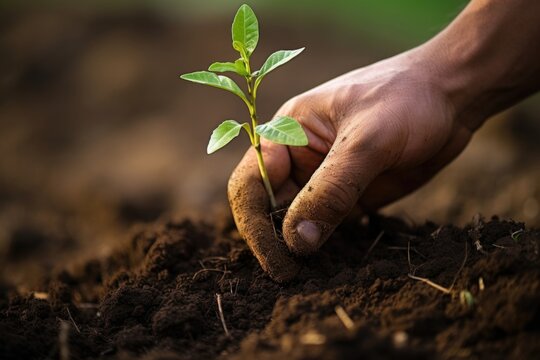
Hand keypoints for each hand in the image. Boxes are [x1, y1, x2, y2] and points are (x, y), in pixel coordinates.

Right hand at [228, 50, 477, 281]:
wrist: (451, 96)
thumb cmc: (405, 98)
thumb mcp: (367, 141)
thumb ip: (331, 190)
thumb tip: (297, 242)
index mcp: (285, 133)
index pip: (249, 184)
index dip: (254, 224)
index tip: (277, 260)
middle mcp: (297, 159)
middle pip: (267, 209)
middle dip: (275, 242)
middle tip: (293, 276)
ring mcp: (323, 179)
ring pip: (297, 222)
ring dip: (301, 248)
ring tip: (314, 277)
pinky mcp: (348, 196)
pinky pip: (328, 227)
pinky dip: (328, 248)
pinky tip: (338, 265)